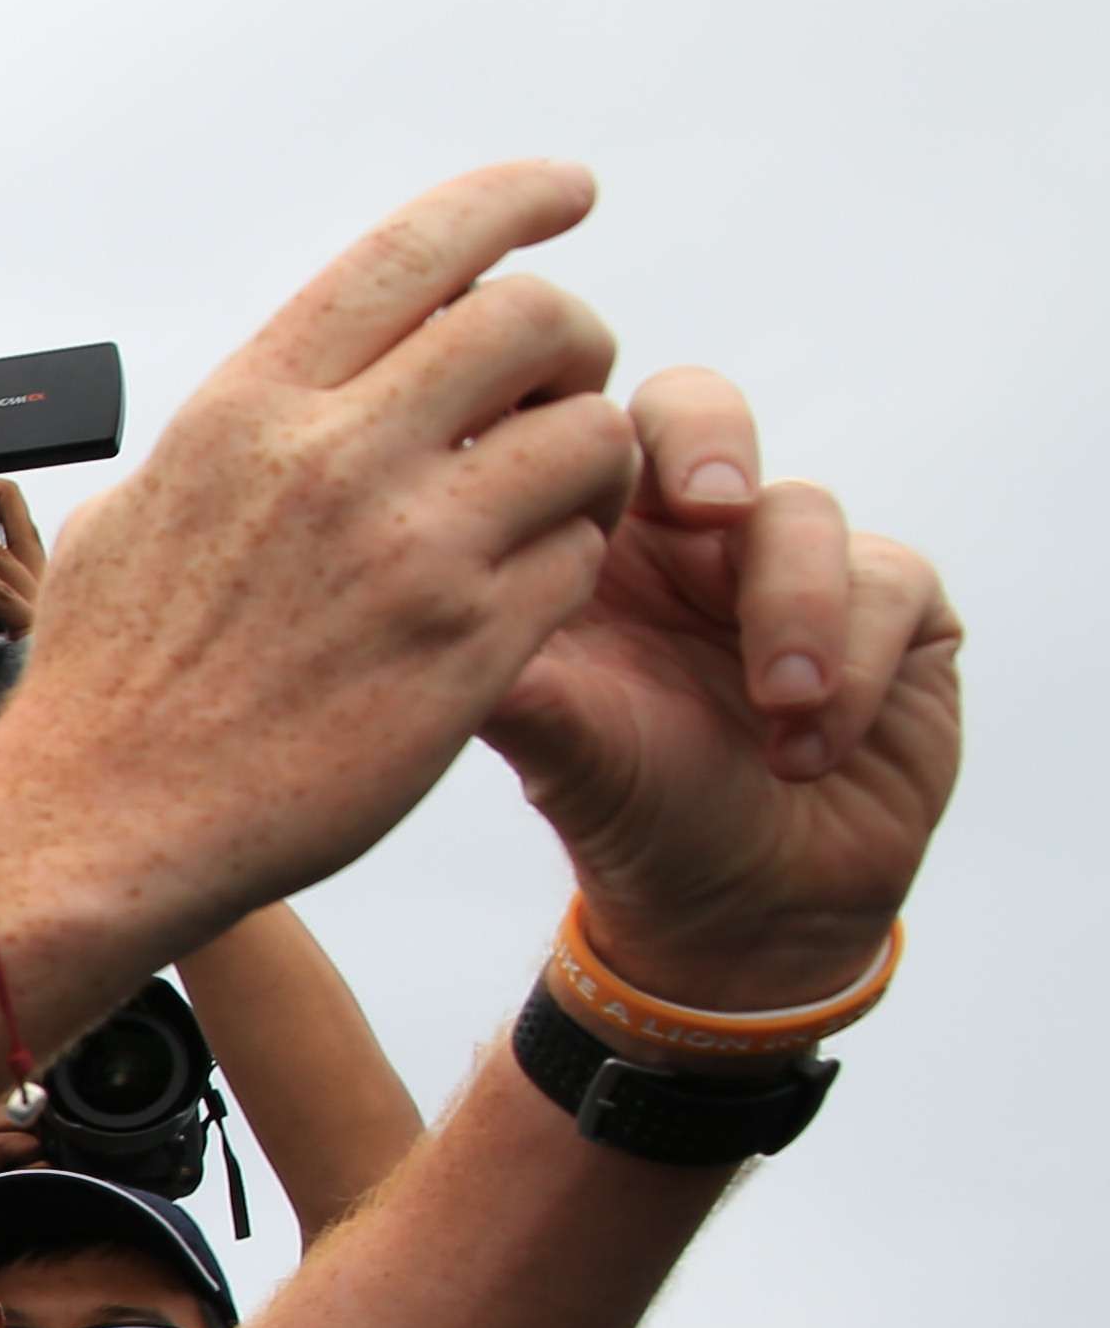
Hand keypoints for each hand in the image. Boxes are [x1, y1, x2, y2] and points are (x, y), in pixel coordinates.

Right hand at [0, 164, 634, 939]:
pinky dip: (565, 570)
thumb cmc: (106, 691)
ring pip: (590, 437)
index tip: (566, 193)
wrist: (100, 828)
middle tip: (560, 390)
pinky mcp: (469, 647)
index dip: (515, 200)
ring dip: (591, 465)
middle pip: (537, 320)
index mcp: (252, 409)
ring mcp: (412, 552)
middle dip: (573, 343)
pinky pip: (579, 561)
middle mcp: (336, 458)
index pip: (419, 249)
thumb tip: (266, 407)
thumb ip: (225, 443)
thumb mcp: (135, 516)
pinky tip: (512, 601)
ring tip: (549, 511)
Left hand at [482, 367, 959, 1011]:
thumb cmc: (636, 818)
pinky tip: (811, 748)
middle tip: (711, 504)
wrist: (745, 915)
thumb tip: (435, 618)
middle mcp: (687, 539)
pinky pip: (889, 580)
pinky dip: (857, 664)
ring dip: (795, 609)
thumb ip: (513, 680)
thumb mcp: (561, 752)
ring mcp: (790, 562)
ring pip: (801, 510)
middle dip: (710, 441)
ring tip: (776, 709)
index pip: (583, 436)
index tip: (577, 483)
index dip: (585, 432)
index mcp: (591, 549)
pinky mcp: (892, 605)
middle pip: (697, 413)